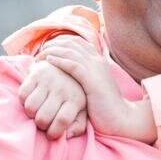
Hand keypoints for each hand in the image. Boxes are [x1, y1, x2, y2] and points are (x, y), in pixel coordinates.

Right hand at [18, 59, 87, 138]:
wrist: (65, 67)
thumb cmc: (72, 94)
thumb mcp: (81, 109)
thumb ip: (78, 125)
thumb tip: (68, 136)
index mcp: (75, 99)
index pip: (62, 120)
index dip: (53, 132)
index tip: (51, 135)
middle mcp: (62, 89)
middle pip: (43, 117)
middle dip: (41, 125)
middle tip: (43, 123)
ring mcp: (48, 81)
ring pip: (31, 107)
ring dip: (31, 114)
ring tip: (37, 111)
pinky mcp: (36, 74)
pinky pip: (22, 95)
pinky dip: (24, 101)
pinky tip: (32, 100)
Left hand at [39, 37, 155, 141]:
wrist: (120, 118)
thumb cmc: (104, 106)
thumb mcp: (93, 86)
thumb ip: (84, 77)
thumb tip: (68, 74)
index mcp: (98, 60)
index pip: (77, 42)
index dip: (60, 42)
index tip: (47, 49)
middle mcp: (97, 61)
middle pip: (72, 43)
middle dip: (54, 44)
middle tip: (40, 52)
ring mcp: (95, 69)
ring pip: (70, 51)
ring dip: (52, 51)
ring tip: (40, 57)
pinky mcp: (92, 81)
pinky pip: (73, 65)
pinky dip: (60, 60)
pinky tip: (49, 61)